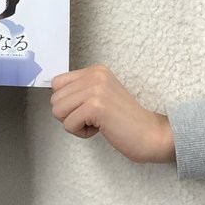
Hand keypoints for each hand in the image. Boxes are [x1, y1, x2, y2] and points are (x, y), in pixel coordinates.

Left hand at [50, 64, 174, 163]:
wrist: (150, 134)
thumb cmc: (124, 121)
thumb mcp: (101, 96)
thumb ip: (80, 91)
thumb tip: (54, 98)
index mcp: (95, 71)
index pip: (57, 83)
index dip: (67, 102)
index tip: (87, 109)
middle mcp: (95, 75)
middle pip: (55, 99)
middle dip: (69, 115)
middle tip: (94, 119)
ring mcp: (95, 90)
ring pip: (58, 111)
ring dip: (75, 124)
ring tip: (97, 123)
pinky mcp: (95, 107)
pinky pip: (68, 124)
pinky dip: (82, 133)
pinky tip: (101, 129)